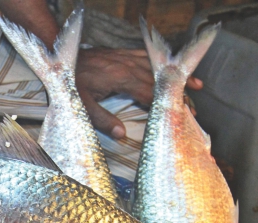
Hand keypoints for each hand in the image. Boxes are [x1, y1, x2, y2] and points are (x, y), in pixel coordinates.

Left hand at [75, 48, 203, 138]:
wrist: (61, 60)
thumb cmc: (71, 83)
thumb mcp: (81, 105)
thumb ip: (101, 120)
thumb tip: (122, 134)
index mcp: (121, 78)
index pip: (150, 93)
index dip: (166, 105)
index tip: (181, 116)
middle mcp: (128, 65)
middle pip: (159, 81)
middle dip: (178, 94)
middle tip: (194, 109)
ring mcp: (126, 57)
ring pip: (157, 67)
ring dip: (176, 76)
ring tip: (197, 85)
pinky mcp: (122, 53)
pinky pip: (146, 56)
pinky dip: (161, 62)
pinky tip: (171, 66)